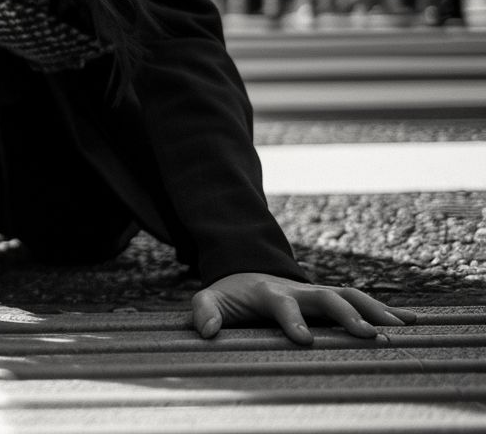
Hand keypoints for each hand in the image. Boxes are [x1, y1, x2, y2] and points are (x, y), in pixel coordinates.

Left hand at [193, 272, 415, 344]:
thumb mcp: (209, 300)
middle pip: (326, 297)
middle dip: (346, 315)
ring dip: (375, 310)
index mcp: (268, 291)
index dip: (292, 320)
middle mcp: (298, 289)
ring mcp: (317, 292)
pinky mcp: (330, 298)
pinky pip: (361, 301)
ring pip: (350, 296)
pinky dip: (386, 309)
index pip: (281, 304)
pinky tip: (411, 321)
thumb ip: (204, 312)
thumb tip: (207, 332)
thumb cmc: (229, 295)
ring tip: (399, 329)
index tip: (304, 340)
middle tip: (367, 336)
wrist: (246, 274)